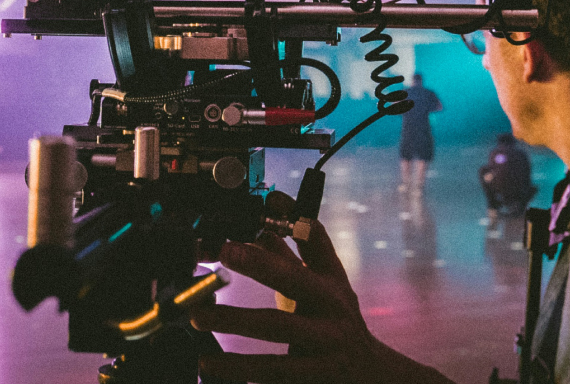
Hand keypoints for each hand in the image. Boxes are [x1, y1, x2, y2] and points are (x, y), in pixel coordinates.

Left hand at [190, 222, 455, 383]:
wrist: (370, 375)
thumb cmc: (336, 320)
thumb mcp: (324, 285)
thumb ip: (294, 252)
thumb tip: (267, 212)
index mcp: (331, 286)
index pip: (316, 243)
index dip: (293, 221)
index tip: (267, 202)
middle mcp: (331, 316)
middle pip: (297, 284)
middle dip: (261, 264)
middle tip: (225, 250)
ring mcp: (325, 353)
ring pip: (280, 342)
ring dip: (236, 335)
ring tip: (198, 324)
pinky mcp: (312, 381)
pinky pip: (275, 378)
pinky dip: (241, 373)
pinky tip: (210, 367)